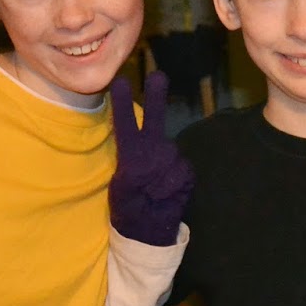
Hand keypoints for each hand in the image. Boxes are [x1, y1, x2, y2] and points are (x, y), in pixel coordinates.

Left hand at [108, 71, 194, 246]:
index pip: (125, 124)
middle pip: (155, 120)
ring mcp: (170, 160)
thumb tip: (151, 161)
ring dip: (160, 174)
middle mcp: (152, 150)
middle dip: (156, 98)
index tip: (120, 82)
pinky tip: (164, 195)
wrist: (148, 229)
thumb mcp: (121, 189)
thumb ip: (133, 171)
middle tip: (158, 76)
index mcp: (130, 152)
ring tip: (151, 191)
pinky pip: (181, 170)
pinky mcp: (185, 173)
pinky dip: (172, 184)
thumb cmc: (129, 208)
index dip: (122, 104)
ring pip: (170, 153)